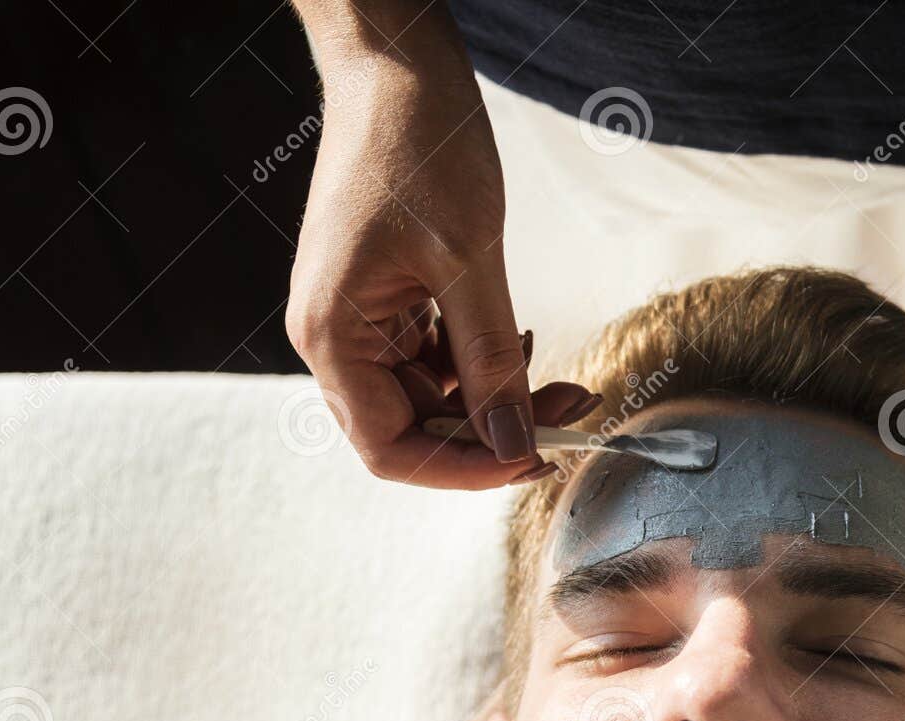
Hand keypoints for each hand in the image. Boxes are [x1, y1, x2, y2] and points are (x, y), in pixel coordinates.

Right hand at [284, 5, 595, 487]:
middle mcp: (336, 338)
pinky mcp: (387, 300)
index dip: (463, 469)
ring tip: (564, 382)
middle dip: (495, 433)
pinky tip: (525, 342)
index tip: (534, 459)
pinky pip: (436, 361)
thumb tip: (515, 443)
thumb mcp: (469, 260)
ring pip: (433, 399)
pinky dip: (484, 363)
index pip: (391, 449)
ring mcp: (360, 319)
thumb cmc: (417, 145)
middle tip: (571, 415)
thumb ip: (492, 361)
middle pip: (415, 429)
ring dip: (498, 400)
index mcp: (333, 336)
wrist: (396, 68)